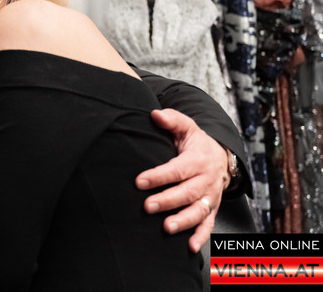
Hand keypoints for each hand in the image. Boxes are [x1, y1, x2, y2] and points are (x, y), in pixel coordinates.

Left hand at [136, 109, 228, 251]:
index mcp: (198, 160)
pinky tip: (189, 247)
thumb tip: (155, 114)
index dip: (158, 176)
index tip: (139, 181)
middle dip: (168, 200)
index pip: (177, 169)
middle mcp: (206, 180)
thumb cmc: (197, 143)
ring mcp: (210, 196)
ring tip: (167, 227)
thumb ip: (172, 120)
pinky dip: (200, 237)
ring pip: (198, 211)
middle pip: (187, 192)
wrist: (222, 157)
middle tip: (148, 206)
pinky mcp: (212, 209)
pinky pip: (208, 224)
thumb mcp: (187, 127)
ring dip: (183, 221)